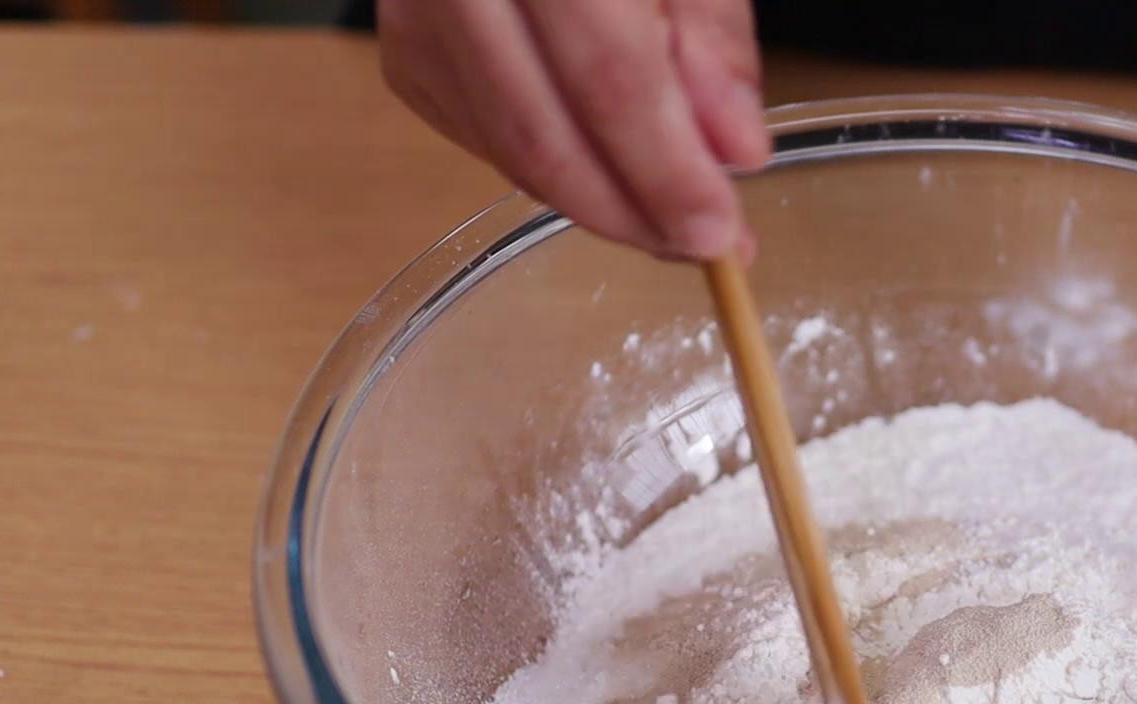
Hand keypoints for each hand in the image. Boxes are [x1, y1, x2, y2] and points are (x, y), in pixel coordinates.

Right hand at [379, 0, 768, 258]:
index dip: (666, 172)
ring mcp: (409, 6)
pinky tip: (603, 169)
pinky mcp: (401, 37)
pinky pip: (477, 129)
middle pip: (541, 131)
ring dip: (594, 200)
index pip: (607, 78)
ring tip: (668, 219)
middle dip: (630, 212)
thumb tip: (735, 151)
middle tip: (703, 248)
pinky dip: (545, 164)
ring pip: (504, 144)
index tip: (721, 234)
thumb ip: (709, 30)